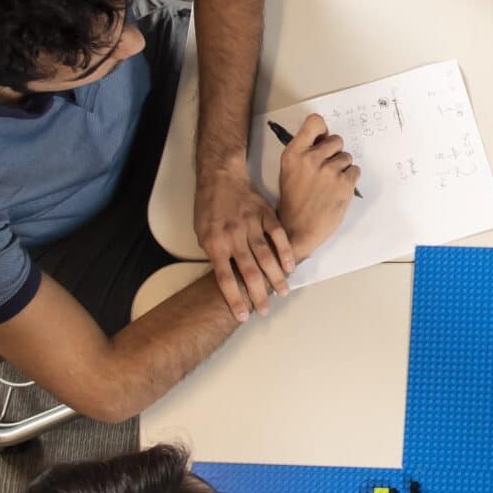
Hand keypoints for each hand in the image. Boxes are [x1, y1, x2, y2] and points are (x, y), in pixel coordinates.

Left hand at [195, 172, 293, 322]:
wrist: (220, 177)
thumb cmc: (208, 207)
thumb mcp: (201, 233)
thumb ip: (215, 253)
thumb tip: (229, 274)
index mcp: (215, 244)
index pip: (225, 278)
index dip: (234, 299)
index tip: (242, 315)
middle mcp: (234, 237)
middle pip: (249, 272)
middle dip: (258, 294)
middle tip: (266, 310)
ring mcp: (251, 225)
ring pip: (266, 256)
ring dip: (276, 277)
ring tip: (283, 292)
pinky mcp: (265, 215)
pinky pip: (278, 235)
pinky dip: (285, 251)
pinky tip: (291, 266)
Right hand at [273, 113, 358, 256]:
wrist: (296, 228)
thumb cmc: (293, 200)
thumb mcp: (288, 170)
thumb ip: (304, 153)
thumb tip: (325, 139)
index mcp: (294, 153)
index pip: (315, 121)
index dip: (323, 130)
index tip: (322, 140)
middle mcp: (311, 158)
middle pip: (337, 140)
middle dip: (335, 152)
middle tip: (327, 169)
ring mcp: (329, 171)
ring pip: (347, 157)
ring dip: (342, 168)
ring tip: (330, 184)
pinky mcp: (344, 184)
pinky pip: (355, 171)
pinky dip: (350, 179)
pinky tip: (338, 190)